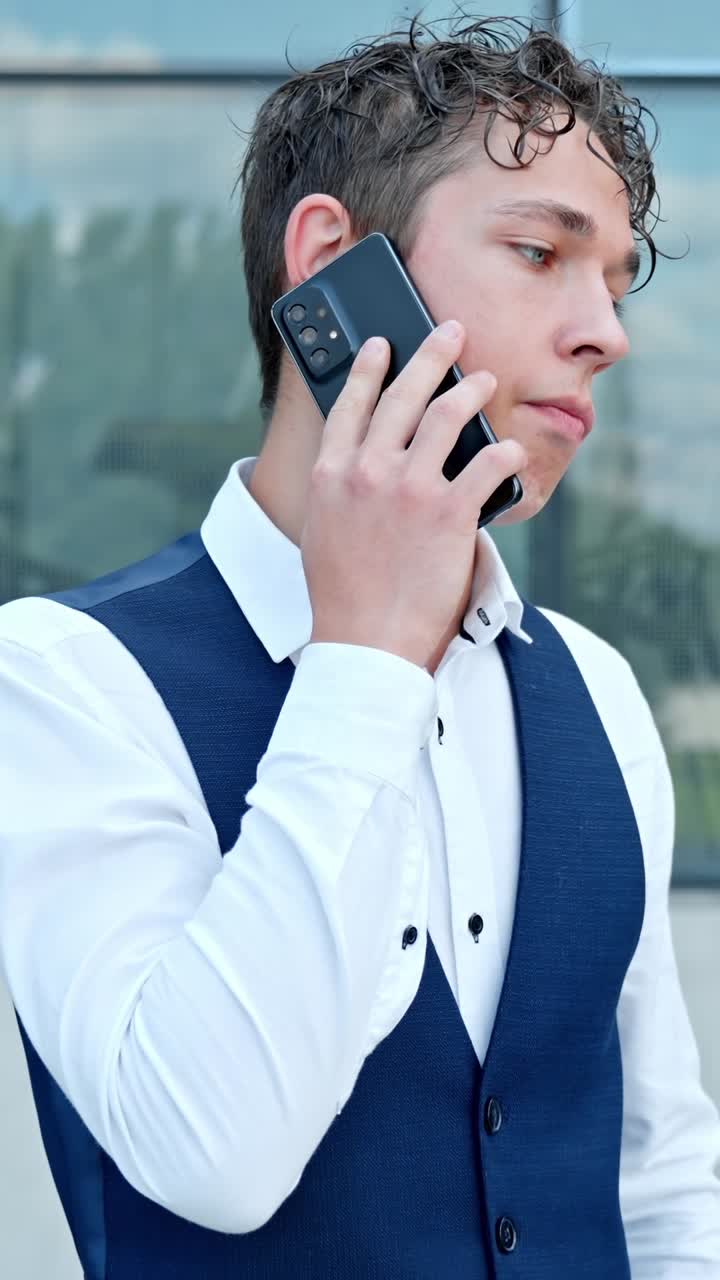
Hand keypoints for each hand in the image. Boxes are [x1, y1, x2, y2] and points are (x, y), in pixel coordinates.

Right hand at [301, 320, 526, 670]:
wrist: (366, 641)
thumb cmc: (343, 598)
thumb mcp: (325, 532)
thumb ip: (341, 493)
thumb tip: (362, 470)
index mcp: (332, 474)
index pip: (350, 404)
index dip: (369, 368)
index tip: (383, 344)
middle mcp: (368, 471)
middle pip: (404, 395)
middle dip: (431, 355)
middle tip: (451, 333)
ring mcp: (409, 488)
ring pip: (447, 415)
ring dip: (471, 390)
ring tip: (485, 380)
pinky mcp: (450, 513)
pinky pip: (487, 464)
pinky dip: (504, 452)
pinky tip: (511, 448)